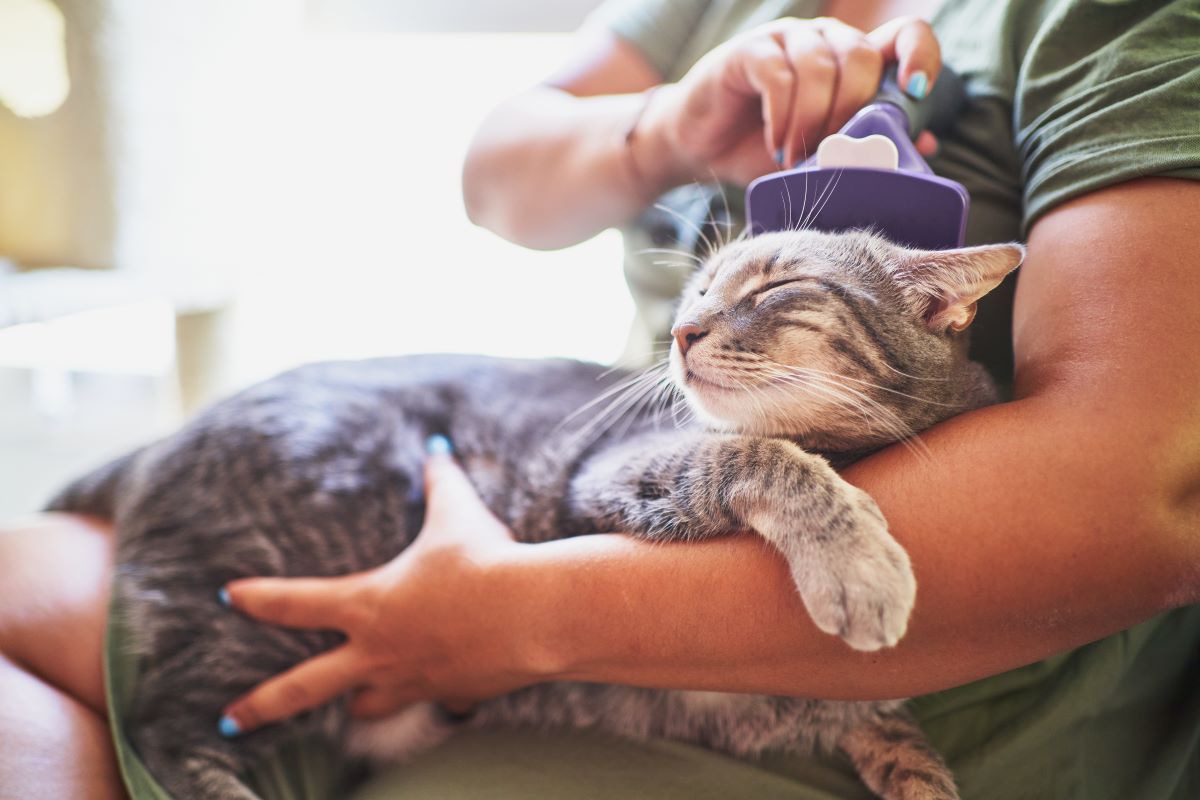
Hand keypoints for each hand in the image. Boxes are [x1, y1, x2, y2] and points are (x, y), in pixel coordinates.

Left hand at [217, 439, 531, 735]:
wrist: (533, 614)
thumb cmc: (485, 561)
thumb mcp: (458, 512)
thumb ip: (440, 480)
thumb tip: (437, 445)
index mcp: (368, 605)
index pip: (295, 602)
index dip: (258, 597)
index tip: (229, 596)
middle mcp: (380, 651)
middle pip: (303, 688)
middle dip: (261, 707)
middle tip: (228, 721)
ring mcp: (413, 680)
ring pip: (366, 706)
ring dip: (356, 704)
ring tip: (352, 706)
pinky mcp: (452, 694)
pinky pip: (435, 702)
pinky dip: (436, 697)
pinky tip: (445, 692)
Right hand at [636, 16, 941, 187]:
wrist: (699, 148)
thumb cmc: (761, 149)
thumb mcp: (822, 156)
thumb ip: (871, 145)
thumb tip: (929, 143)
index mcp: (852, 59)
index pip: (904, 34)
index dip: (919, 56)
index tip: (915, 92)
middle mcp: (824, 39)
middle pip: (862, 55)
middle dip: (852, 110)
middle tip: (831, 152)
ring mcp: (786, 40)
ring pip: (821, 65)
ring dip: (812, 120)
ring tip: (796, 157)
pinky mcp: (749, 51)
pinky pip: (779, 74)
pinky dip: (783, 116)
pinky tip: (776, 144)